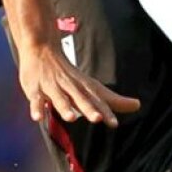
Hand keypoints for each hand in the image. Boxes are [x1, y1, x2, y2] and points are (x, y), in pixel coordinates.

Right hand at [18, 40, 140, 126]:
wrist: (41, 48)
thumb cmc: (68, 73)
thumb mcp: (91, 85)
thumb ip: (112, 99)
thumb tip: (137, 105)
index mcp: (83, 87)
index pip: (97, 100)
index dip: (105, 111)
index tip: (114, 124)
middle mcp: (69, 87)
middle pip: (80, 98)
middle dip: (88, 108)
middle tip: (97, 119)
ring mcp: (51, 87)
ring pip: (59, 98)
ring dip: (64, 107)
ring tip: (71, 118)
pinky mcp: (35, 88)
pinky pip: (36, 99)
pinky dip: (37, 107)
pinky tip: (38, 118)